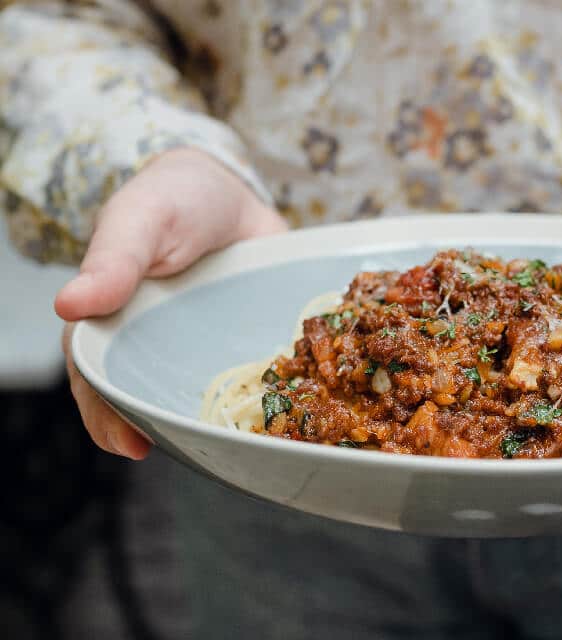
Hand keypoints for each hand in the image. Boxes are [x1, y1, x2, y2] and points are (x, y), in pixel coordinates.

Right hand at [56, 148, 286, 458]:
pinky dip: (263, 395)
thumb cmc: (171, 200)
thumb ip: (113, 260)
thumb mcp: (140, 220)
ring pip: (203, 394)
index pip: (101, 376)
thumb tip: (70, 304)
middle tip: (187, 452)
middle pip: (153, 396)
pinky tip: (281, 414)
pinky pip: (252, 374)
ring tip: (234, 448)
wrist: (230, 191)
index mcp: (116, 322)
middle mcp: (159, 345)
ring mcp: (205, 348)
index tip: (129, 444)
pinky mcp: (246, 341)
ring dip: (214, 422)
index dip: (108, 413)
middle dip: (164, 428)